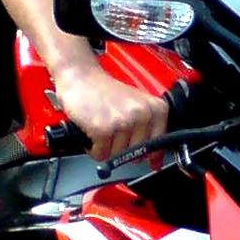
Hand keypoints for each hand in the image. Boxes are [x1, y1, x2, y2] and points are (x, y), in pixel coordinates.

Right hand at [53, 58, 167, 160]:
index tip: (143, 155)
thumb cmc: (106, 92)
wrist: (81, 78)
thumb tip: (155, 162)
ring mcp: (123, 122)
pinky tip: (92, 130)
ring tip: (102, 126)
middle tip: (113, 130)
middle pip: (135, 155)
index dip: (146, 153)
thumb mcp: (136, 106)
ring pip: (116, 156)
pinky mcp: (103, 129)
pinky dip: (93, 148)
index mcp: (156, 109)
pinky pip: (101, 155)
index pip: (157, 147)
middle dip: (120, 148)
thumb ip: (148, 132)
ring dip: (105, 147)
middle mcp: (142, 114)